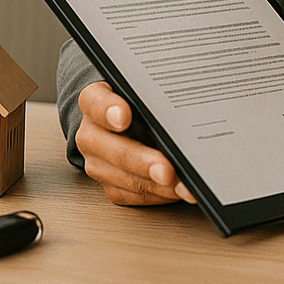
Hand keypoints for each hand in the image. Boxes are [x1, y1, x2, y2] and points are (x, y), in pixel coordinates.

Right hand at [75, 81, 194, 205]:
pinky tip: (178, 191)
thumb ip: (157, 92)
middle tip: (167, 170)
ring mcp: (98, 163)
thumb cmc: (141, 100)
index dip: (109, 110)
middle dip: (143, 162)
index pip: (96, 102)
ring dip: (157, 186)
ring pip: (125, 178)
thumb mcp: (146, 88)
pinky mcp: (110, 185)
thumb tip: (191, 101)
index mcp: (95, 101)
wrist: (124, 120)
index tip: (124, 117)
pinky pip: (134, 195)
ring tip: (184, 187)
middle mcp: (91, 134)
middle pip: (114, 150)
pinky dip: (159, 195)